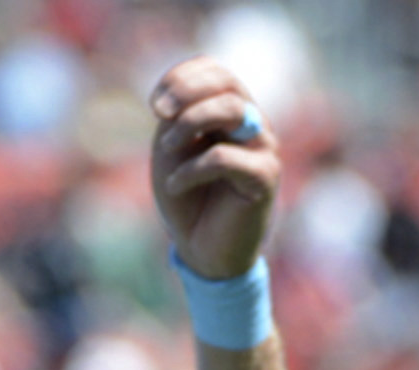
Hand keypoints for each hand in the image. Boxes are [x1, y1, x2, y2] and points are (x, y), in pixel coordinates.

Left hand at [147, 58, 278, 282]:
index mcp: (231, 110)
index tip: (154, 105)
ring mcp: (263, 148)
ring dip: (191, 123)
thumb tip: (177, 103)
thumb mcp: (171, 150)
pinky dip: (193, 168)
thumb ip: (175, 119)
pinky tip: (176, 185)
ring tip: (167, 149)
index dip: (182, 76)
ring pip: (233, 110)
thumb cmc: (186, 198)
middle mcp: (253, 123)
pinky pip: (226, 158)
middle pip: (227, 82)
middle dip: (187, 92)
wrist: (202, 251)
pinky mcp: (264, 178)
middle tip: (158, 113)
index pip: (215, 70)